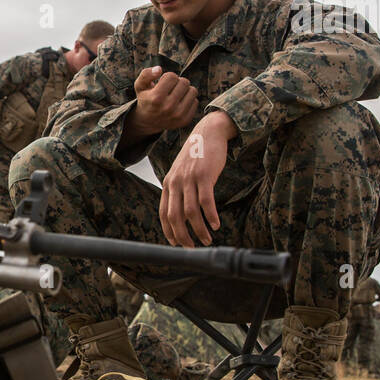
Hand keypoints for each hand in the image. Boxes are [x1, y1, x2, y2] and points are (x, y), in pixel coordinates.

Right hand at [125, 66, 198, 141]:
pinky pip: (195, 102)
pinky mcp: (185, 120)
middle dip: (177, 82)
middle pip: (184, 82)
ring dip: (185, 90)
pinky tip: (179, 103)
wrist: (147, 122)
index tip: (163, 83)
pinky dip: (188, 100)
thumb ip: (146, 74)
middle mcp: (168, 107)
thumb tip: (159, 69)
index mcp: (156, 98)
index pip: (172, 76)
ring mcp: (178, 115)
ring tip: (176, 94)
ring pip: (193, 91)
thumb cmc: (146, 99)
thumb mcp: (140, 86)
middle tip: (170, 88)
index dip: (168, 77)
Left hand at [158, 111, 236, 247]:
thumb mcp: (181, 172)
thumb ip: (179, 190)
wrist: (208, 132)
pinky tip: (216, 224)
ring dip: (199, 229)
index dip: (169, 231)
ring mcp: (189, 179)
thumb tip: (182, 214)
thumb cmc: (197, 156)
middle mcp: (176, 182)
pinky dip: (211, 216)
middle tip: (192, 247)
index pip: (164, 213)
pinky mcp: (204, 175)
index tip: (176, 244)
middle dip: (182, 236)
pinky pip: (206, 201)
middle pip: (175, 216)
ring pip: (191, 212)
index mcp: (168, 184)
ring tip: (207, 240)